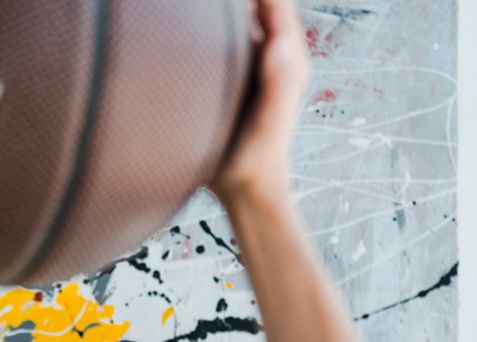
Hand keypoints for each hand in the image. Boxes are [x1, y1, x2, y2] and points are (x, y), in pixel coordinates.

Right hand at [210, 0, 311, 204]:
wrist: (244, 188)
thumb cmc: (256, 158)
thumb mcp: (268, 121)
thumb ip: (278, 81)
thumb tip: (280, 39)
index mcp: (287, 57)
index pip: (277, 4)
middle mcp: (271, 53)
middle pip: (259, 6)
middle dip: (237, 1)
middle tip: (197, 2)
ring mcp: (252, 62)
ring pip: (241, 18)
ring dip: (223, 9)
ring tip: (193, 7)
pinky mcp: (233, 74)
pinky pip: (225, 37)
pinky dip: (213, 24)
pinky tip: (190, 24)